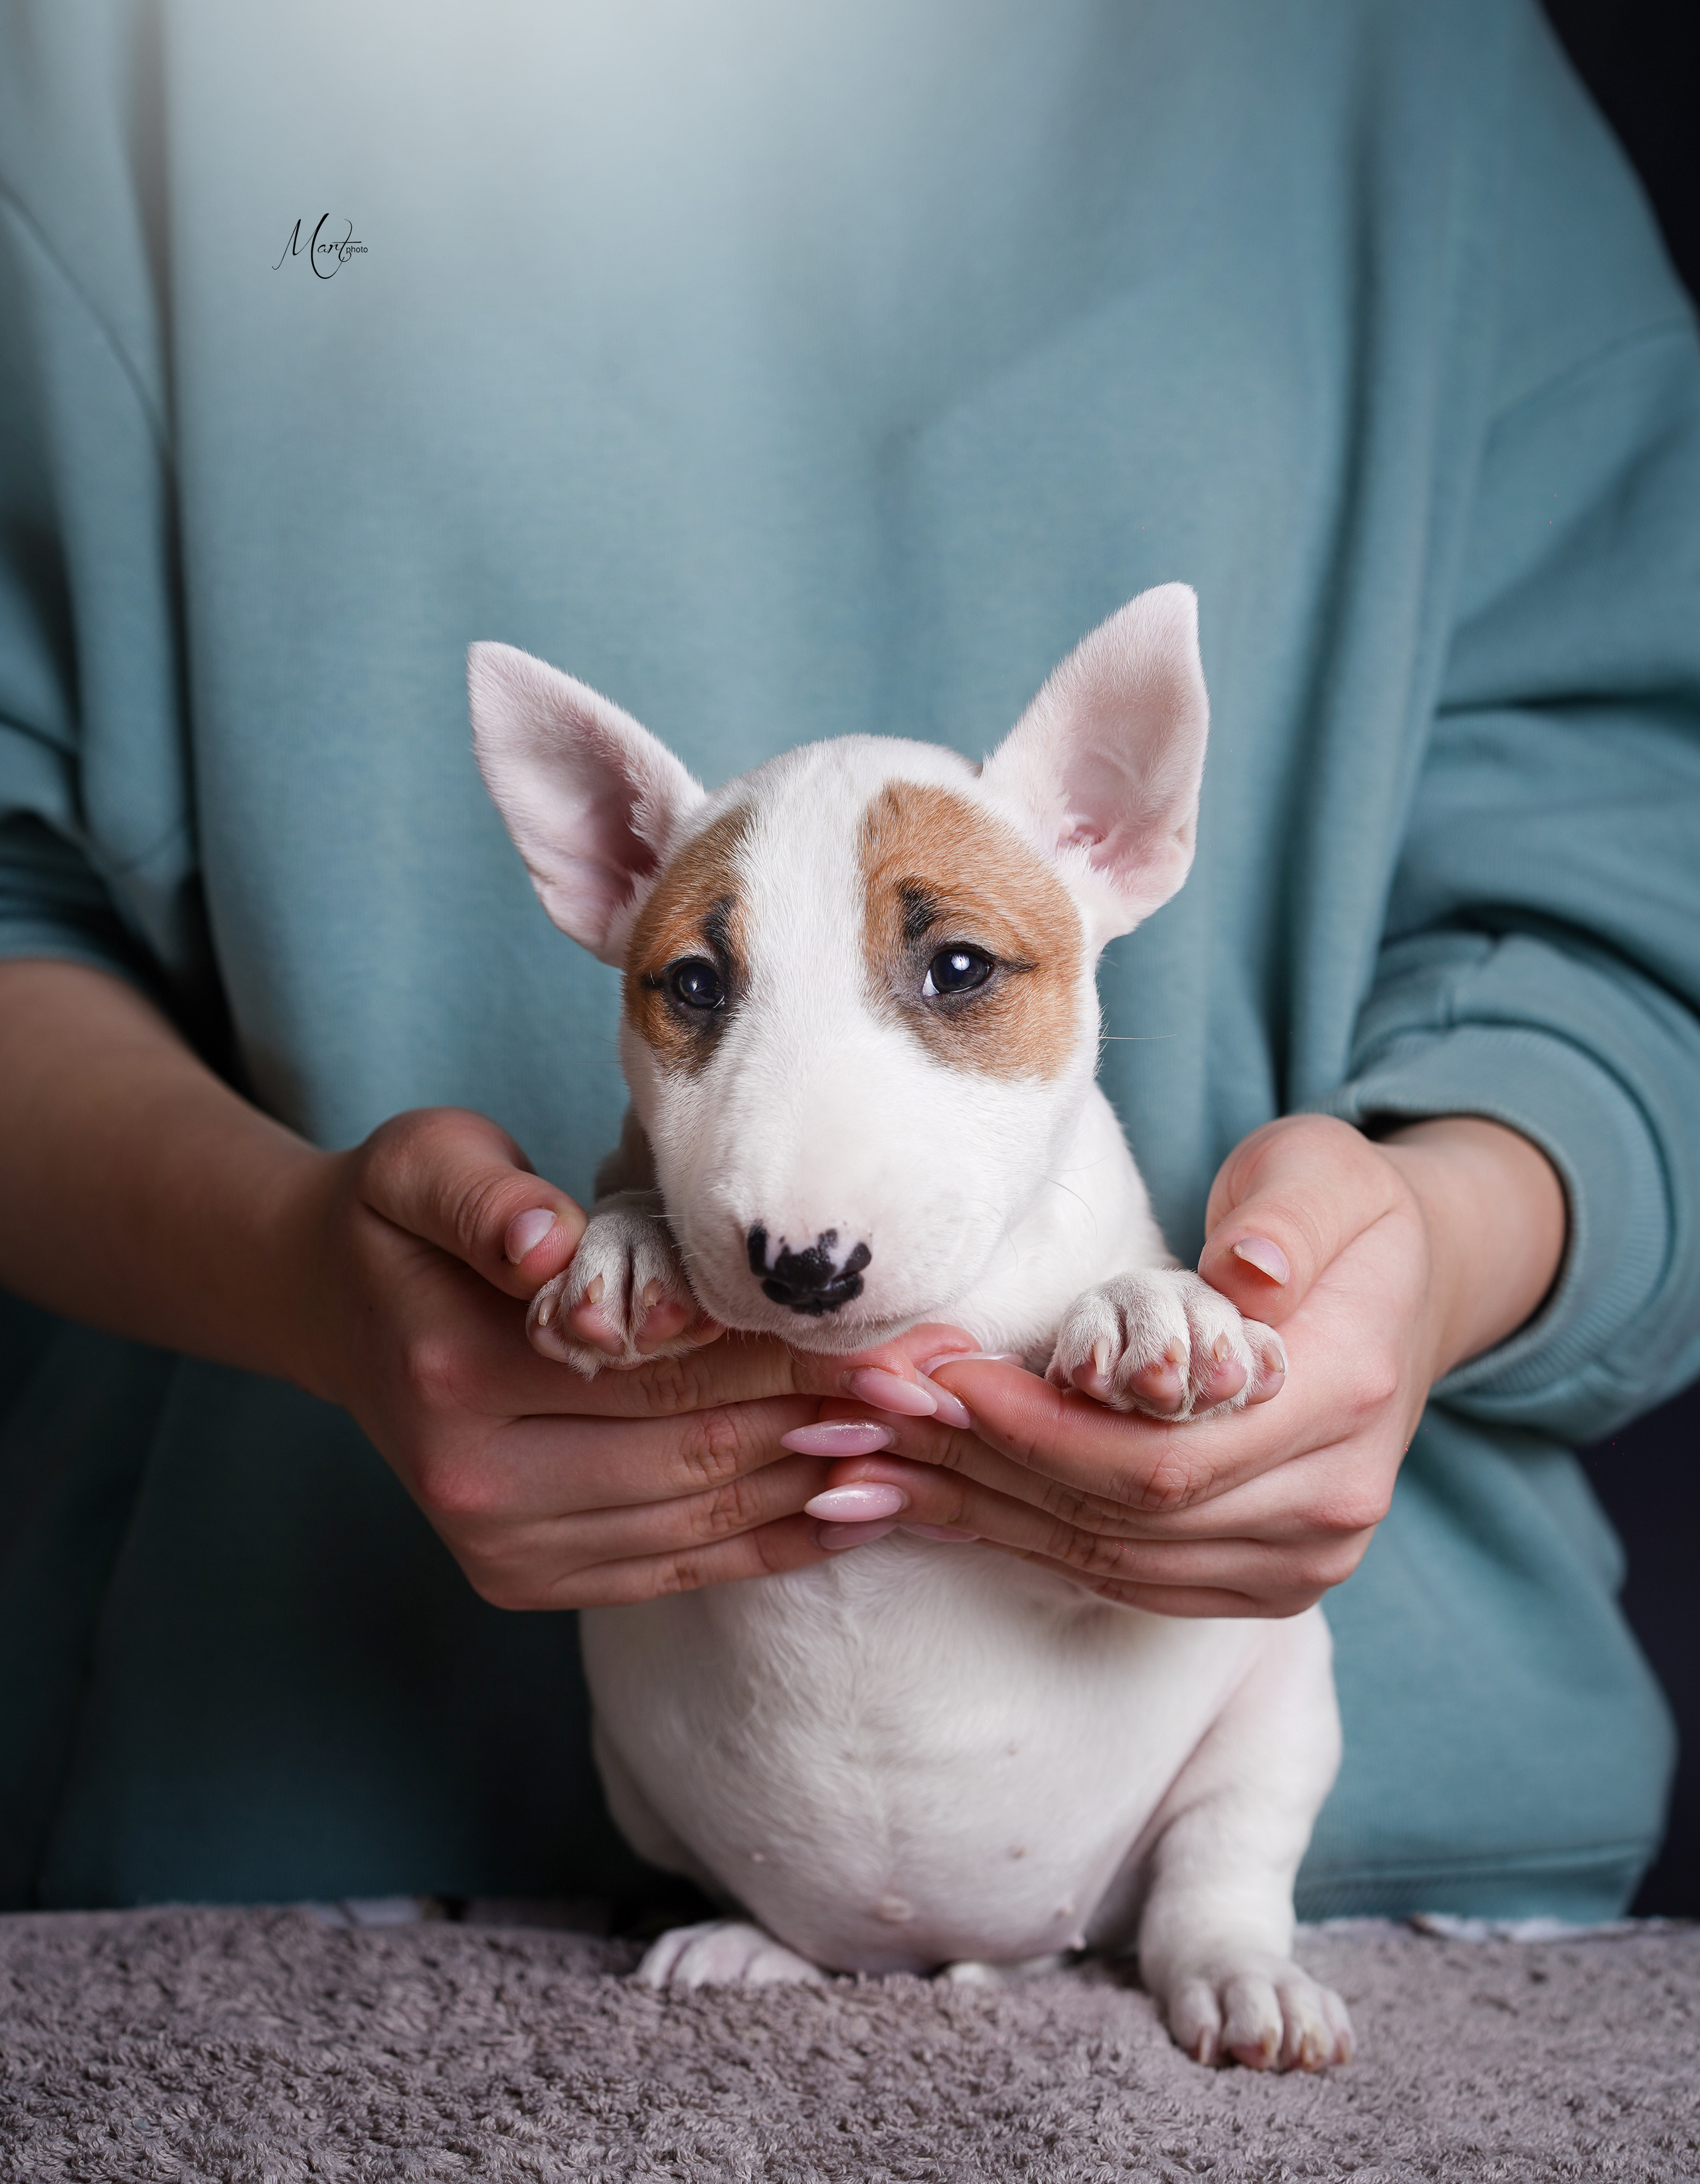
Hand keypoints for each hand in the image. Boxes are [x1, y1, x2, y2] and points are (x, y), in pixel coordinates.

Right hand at [288, 1106, 978, 1608]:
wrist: (340, 1308)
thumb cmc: (406, 1220)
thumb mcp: (423, 1166)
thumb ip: (483, 1197)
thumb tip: (542, 1243)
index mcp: (456, 1373)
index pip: (668, 1370)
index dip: (793, 1359)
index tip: (903, 1347)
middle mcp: (478, 1483)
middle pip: (699, 1453)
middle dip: (832, 1425)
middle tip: (945, 1402)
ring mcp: (503, 1548)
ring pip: (702, 1522)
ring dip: (822, 1490)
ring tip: (927, 1454)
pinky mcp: (527, 1580)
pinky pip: (678, 1568)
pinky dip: (776, 1545)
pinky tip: (858, 1512)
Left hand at [796, 1114, 1565, 1616]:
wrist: (1403, 1291)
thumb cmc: (1339, 1215)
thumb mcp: (1325, 1171)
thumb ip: (1288, 1215)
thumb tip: (1250, 1271)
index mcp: (1347, 1392)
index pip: (1166, 1452)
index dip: (1039, 1430)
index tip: (940, 1380)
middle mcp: (1334, 1500)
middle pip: (1125, 1516)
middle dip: (981, 1467)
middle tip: (867, 1419)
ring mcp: (1302, 1559)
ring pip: (1111, 1559)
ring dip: (978, 1513)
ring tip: (863, 1467)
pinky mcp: (1262, 1581)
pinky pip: (1123, 1577)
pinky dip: (1020, 1538)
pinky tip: (932, 1505)